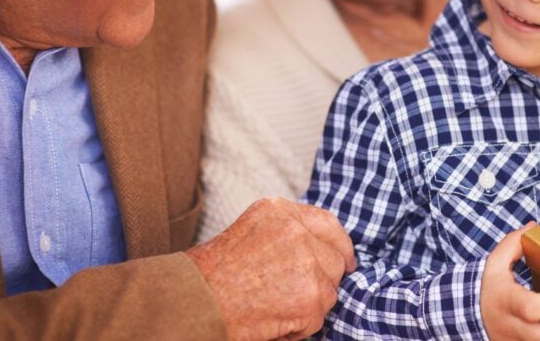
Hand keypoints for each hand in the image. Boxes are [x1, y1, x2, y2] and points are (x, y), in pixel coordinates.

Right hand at [186, 198, 356, 339]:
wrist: (193, 304)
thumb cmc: (211, 276)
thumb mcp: (249, 233)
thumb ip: (286, 234)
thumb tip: (323, 251)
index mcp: (278, 211)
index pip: (327, 223)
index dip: (340, 245)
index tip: (346, 260)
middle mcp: (296, 231)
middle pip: (334, 260)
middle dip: (322, 281)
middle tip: (292, 296)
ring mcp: (306, 263)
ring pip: (329, 291)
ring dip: (308, 306)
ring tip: (272, 307)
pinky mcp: (311, 296)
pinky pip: (317, 318)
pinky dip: (298, 328)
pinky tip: (271, 321)